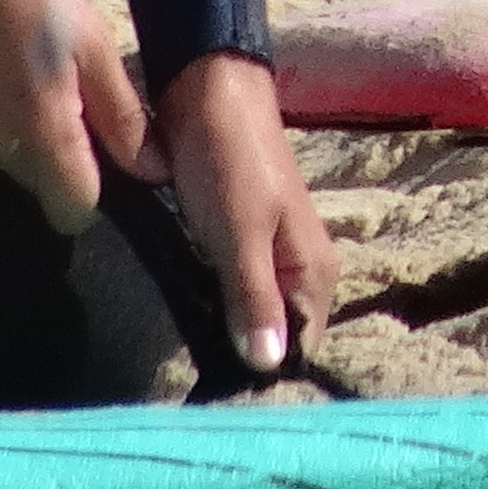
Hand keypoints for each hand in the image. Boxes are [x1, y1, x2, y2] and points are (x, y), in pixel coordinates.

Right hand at [0, 0, 148, 233]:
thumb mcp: (94, 43)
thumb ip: (121, 115)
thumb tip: (152, 171)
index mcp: (38, 132)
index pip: (74, 210)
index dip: (103, 192)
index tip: (116, 153)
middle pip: (47, 187)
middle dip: (71, 158)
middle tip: (82, 93)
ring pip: (20, 163)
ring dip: (40, 136)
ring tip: (47, 73)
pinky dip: (11, 119)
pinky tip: (15, 70)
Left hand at [153, 52, 334, 372]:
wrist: (204, 89)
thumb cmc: (228, 158)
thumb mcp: (241, 231)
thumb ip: (254, 296)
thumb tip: (268, 367)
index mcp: (315, 273)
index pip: (300, 352)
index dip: (262, 377)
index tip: (216, 399)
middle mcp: (296, 272)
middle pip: (274, 339)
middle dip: (237, 361)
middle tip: (186, 387)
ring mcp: (264, 259)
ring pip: (246, 319)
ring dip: (217, 337)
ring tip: (173, 366)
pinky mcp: (231, 248)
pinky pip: (224, 296)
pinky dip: (203, 310)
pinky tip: (172, 325)